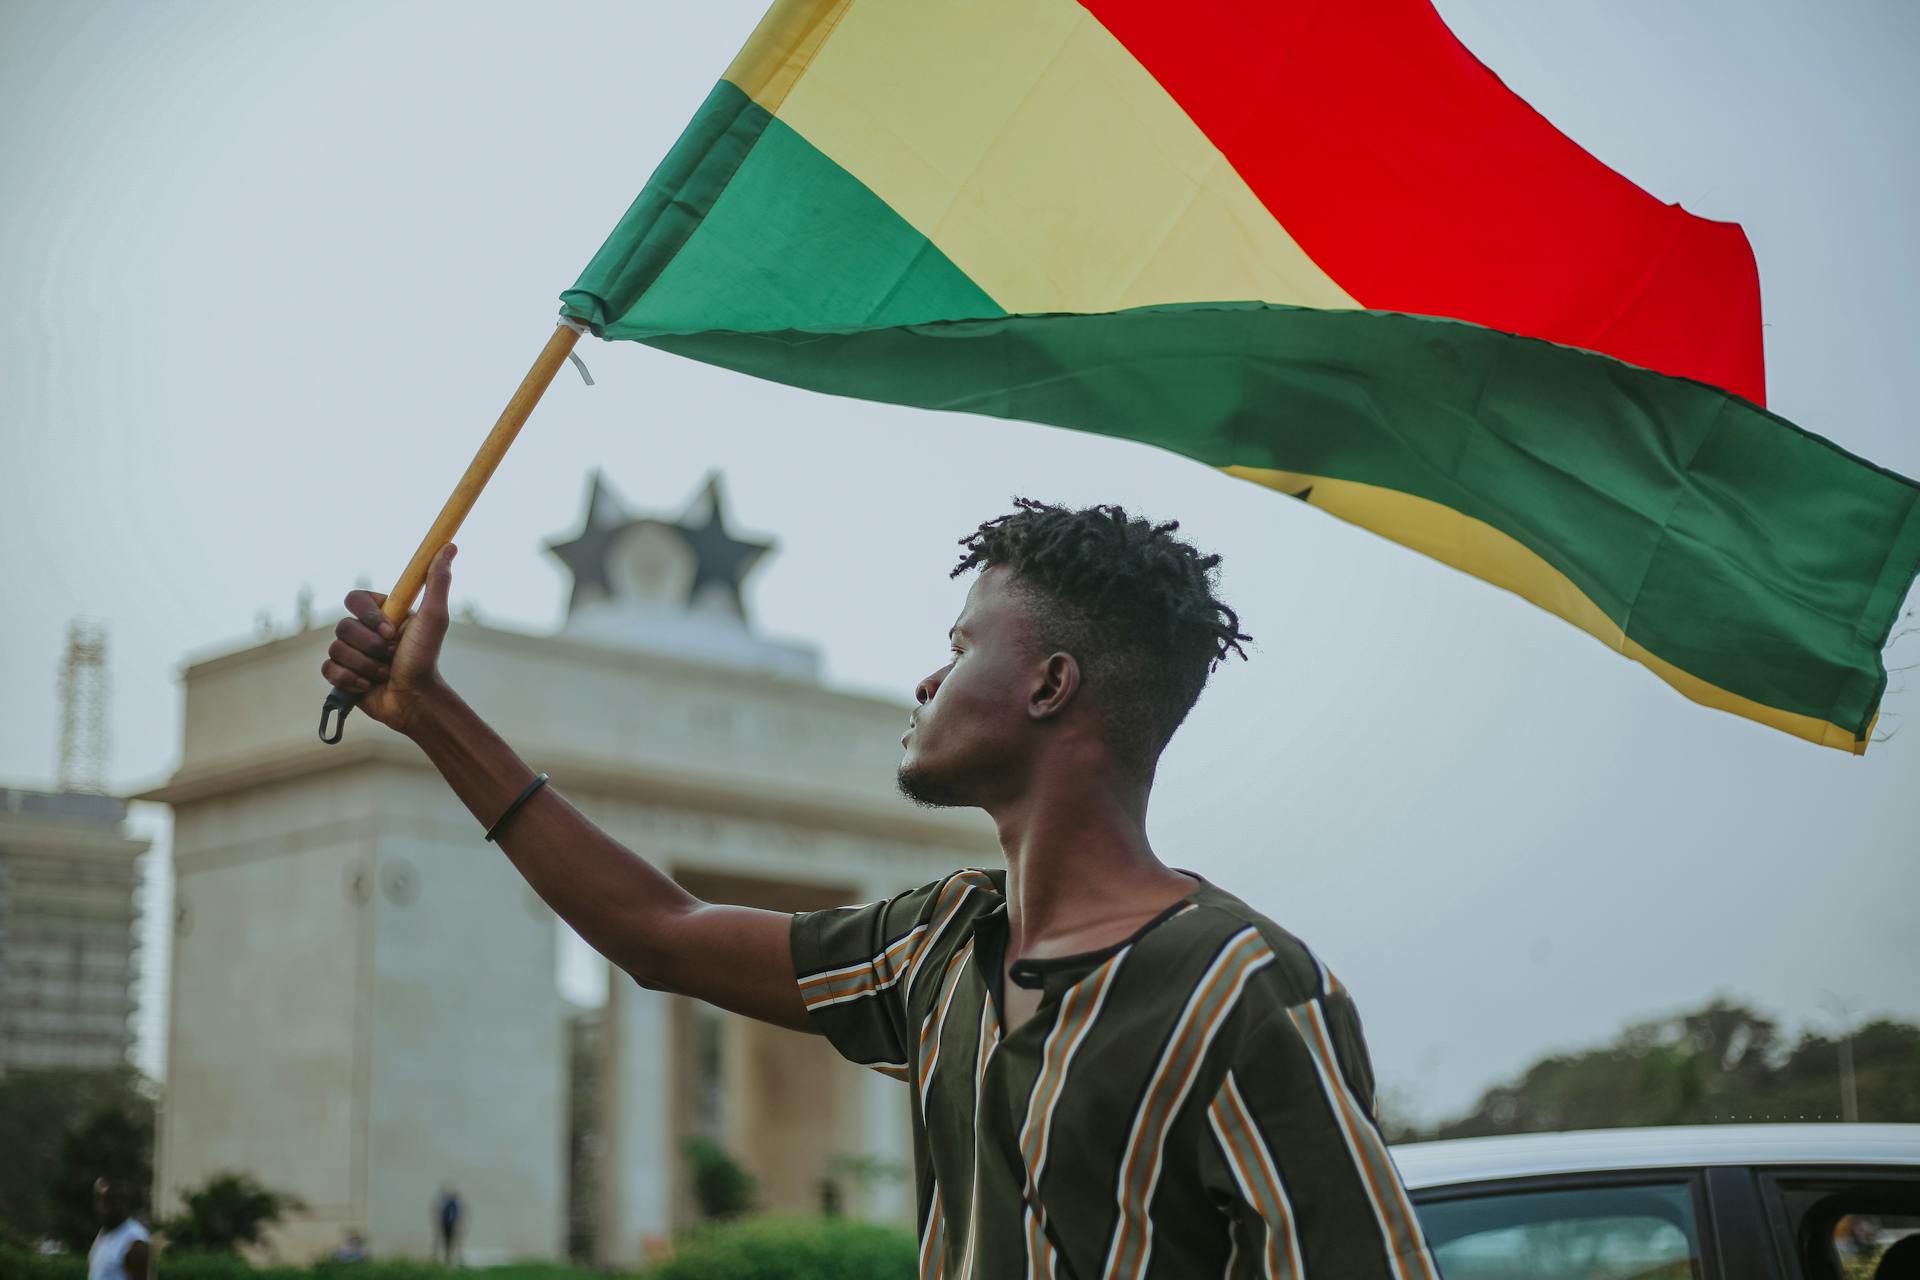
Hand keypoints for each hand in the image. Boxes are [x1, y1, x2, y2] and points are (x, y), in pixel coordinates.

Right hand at [322, 543, 456, 734]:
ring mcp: (351, 652)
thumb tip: (449, 546)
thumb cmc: (425, 658)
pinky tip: (368, 686)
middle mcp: (364, 630)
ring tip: (385, 673)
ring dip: (365, 666)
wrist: (415, 700)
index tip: (391, 632)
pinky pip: (328, 670)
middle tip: (392, 656)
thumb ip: (437, 581)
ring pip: (336, 649)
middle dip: (370, 647)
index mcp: (381, 613)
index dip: (369, 617)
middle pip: (343, 627)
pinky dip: (350, 680)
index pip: (354, 598)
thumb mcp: (434, 618)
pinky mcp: (341, 674)